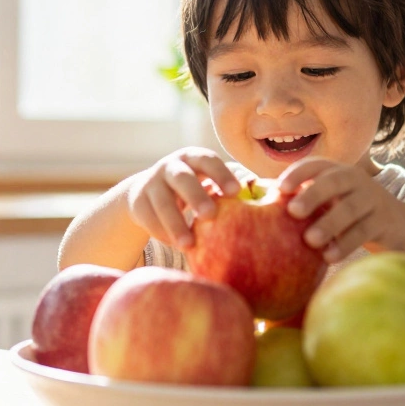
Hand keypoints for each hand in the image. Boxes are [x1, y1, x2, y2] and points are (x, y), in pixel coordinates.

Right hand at [126, 148, 240, 248]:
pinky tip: (176, 246)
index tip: (236, 191)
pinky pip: (150, 219)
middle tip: (210, 215)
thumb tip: (266, 194)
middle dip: (196, 195)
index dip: (221, 174)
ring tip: (189, 245)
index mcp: (193, 158)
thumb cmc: (192, 188)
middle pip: (182, 178)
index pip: (207, 160)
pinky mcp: (138, 202)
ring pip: (162, 203)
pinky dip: (163, 234)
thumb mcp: (206, 180)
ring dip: (175, 224)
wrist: (146, 193)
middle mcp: (170, 167)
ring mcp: (152, 184)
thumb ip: (228, 187)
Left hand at [278, 157, 404, 262]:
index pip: (314, 166)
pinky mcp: (384, 221)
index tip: (279, 189)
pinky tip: (329, 256)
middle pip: (334, 182)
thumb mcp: (324, 197)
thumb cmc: (342, 207)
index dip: (297, 174)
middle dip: (313, 195)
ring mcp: (372, 198)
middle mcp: (354, 179)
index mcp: (334, 170)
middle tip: (293, 212)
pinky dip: (346, 244)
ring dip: (329, 224)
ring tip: (310, 240)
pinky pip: (364, 231)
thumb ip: (293, 194)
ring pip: (350, 208)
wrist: (392, 221)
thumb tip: (249, 189)